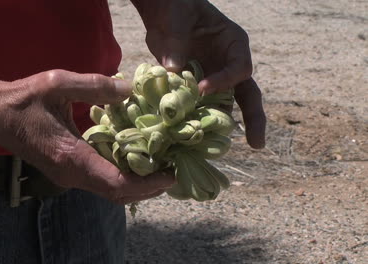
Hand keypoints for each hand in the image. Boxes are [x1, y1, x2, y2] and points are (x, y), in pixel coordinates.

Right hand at [0, 70, 173, 203]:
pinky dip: (123, 177)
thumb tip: (130, 89)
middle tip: (172, 170)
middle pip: (118, 193)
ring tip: (160, 166)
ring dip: (137, 184)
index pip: (116, 183)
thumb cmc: (22, 99)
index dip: (147, 183)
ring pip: (110, 191)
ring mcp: (68, 176)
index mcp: (70, 157)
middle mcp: (70, 174)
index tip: (170, 173)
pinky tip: (135, 160)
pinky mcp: (67, 171)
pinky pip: (101, 182)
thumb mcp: (57, 83)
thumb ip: (95, 85)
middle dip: (148, 187)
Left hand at [133, 0, 265, 147]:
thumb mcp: (177, 21)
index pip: (240, 69)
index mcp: (234, 45)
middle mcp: (228, 65)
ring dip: (218, 124)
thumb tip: (172, 70)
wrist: (163, 14)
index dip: (224, 81)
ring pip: (223, 105)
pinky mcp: (195, 87)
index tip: (201, 89)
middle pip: (247, 94)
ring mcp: (213, 77)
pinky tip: (190, 137)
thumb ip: (176, 44)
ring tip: (214, 147)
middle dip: (253, 119)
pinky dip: (195, 120)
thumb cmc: (177, 9)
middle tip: (257, 143)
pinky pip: (200, 107)